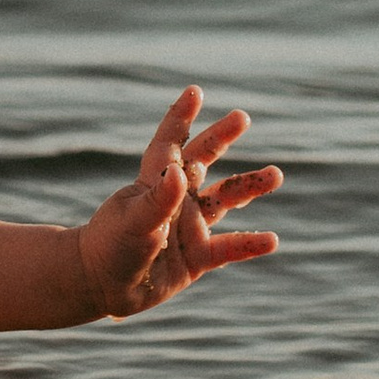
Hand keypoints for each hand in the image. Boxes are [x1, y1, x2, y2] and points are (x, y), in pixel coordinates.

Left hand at [75, 87, 280, 321]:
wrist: (102, 286)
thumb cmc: (111, 246)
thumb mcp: (135, 221)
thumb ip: (159, 198)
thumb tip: (181, 171)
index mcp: (154, 182)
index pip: (170, 143)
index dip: (181, 117)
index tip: (195, 92)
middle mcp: (175, 199)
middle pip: (203, 160)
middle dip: (221, 138)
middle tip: (242, 117)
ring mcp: (188, 227)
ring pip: (225, 199)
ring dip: (250, 187)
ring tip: (276, 174)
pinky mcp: (197, 256)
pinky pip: (230, 247)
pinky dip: (250, 244)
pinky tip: (272, 240)